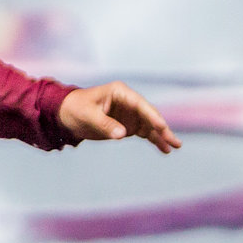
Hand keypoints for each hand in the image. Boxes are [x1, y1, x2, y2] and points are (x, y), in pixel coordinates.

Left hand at [57, 82, 181, 152]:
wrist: (67, 114)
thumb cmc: (76, 109)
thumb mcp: (88, 116)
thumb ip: (105, 124)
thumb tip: (122, 134)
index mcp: (120, 92)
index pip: (140, 104)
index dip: (152, 115)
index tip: (161, 126)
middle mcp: (129, 102)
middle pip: (149, 115)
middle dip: (162, 128)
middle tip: (174, 140)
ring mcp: (131, 114)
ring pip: (150, 126)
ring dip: (162, 136)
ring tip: (175, 147)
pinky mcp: (129, 125)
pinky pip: (145, 133)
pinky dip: (154, 140)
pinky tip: (165, 149)